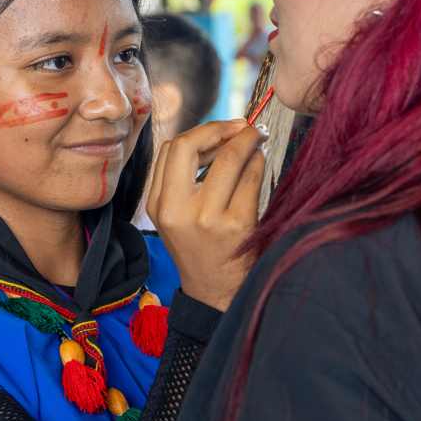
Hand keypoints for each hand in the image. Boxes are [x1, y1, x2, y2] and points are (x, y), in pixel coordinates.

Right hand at [147, 120, 265, 310]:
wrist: (216, 293)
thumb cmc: (202, 248)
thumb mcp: (178, 215)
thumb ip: (187, 177)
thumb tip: (220, 133)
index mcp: (159, 204)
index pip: (173, 148)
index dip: (202, 131)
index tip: (224, 129)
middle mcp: (177, 210)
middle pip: (192, 145)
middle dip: (222, 128)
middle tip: (244, 126)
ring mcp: (207, 218)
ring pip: (229, 159)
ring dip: (248, 143)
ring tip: (256, 145)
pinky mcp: (236, 225)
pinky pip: (251, 179)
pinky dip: (259, 164)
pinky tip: (261, 165)